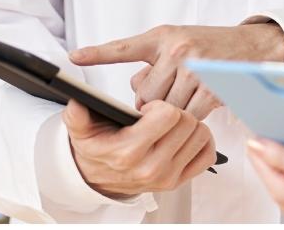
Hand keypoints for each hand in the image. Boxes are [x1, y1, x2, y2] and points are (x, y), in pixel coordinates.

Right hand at [62, 99, 216, 195]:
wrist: (98, 178)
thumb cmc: (97, 149)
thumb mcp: (80, 130)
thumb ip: (77, 114)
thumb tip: (76, 101)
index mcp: (128, 152)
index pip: (168, 115)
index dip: (159, 104)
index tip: (147, 108)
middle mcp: (151, 167)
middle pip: (188, 122)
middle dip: (176, 111)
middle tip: (160, 115)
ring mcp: (167, 177)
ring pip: (201, 134)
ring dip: (189, 124)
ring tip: (171, 124)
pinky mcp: (179, 181)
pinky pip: (207, 154)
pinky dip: (200, 141)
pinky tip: (184, 136)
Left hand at [69, 21, 283, 119]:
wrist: (251, 45)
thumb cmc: (208, 45)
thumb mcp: (176, 42)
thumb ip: (152, 62)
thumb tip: (137, 92)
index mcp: (162, 37)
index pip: (124, 47)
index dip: (97, 54)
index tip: (74, 58)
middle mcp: (177, 50)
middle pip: (146, 94)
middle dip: (152, 102)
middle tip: (166, 95)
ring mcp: (195, 69)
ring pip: (166, 108)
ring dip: (171, 110)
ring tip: (184, 96)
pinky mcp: (212, 88)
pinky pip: (188, 115)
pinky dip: (190, 116)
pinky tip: (197, 104)